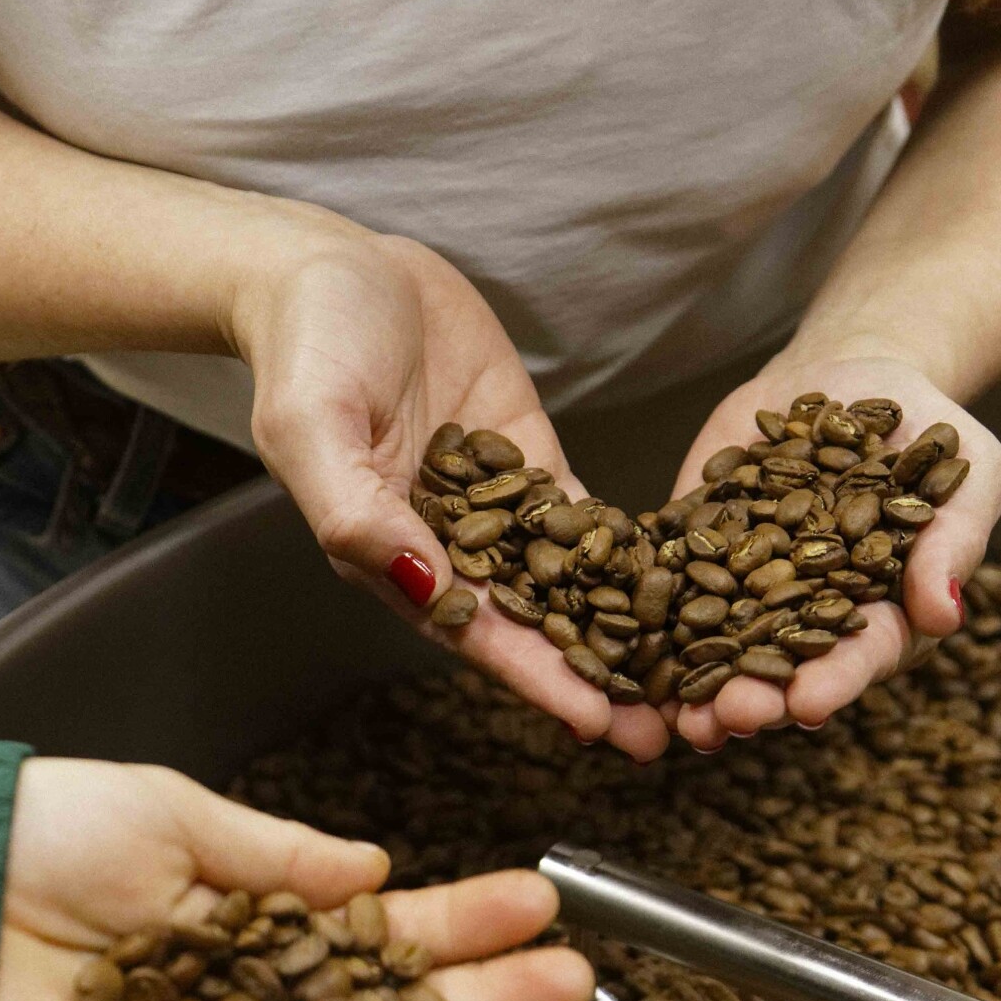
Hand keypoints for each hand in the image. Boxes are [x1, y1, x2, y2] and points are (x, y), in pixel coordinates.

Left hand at [0, 757, 591, 1000]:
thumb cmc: (35, 841)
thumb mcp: (171, 815)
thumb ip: (278, 855)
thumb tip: (370, 867)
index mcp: (248, 915)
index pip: (377, 927)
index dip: (460, 921)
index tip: (535, 904)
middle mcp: (250, 997)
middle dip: (487, 991)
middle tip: (574, 980)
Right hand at [228, 214, 670, 761]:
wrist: (326, 269)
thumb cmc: (307, 345)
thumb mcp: (312, 425)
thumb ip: (355, 511)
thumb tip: (419, 584)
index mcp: (392, 556)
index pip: (476, 633)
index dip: (538, 679)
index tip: (598, 722)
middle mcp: (447, 546)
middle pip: (535, 627)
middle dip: (600, 679)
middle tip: (671, 731)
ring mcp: (494, 505)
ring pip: (569, 584)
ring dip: (625, 634)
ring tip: (692, 680)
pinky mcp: (525, 459)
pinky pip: (584, 518)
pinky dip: (630, 555)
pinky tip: (686, 593)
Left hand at [672, 349, 1000, 750]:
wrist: (855, 374)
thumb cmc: (929, 431)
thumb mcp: (967, 473)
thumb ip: (953, 542)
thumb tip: (944, 614)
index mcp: (881, 613)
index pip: (860, 657)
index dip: (834, 683)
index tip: (808, 706)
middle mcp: (808, 616)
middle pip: (781, 667)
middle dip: (756, 697)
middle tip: (730, 718)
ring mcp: (747, 586)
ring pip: (718, 645)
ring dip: (697, 683)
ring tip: (677, 714)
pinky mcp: (697, 547)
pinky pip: (667, 584)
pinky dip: (647, 614)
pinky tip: (623, 640)